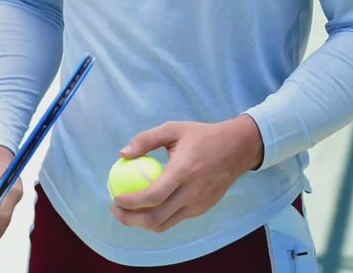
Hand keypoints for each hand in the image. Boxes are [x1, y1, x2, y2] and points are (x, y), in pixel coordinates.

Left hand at [110, 115, 262, 231]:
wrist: (236, 149)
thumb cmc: (202, 136)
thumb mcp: (173, 129)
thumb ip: (147, 139)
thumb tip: (123, 153)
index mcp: (183, 171)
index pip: (153, 196)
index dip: (131, 202)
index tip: (116, 198)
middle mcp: (191, 193)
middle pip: (156, 218)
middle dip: (130, 219)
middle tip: (115, 210)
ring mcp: (198, 204)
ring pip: (165, 224)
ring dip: (142, 223)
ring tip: (126, 212)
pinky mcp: (202, 209)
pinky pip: (175, 218)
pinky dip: (158, 217)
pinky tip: (148, 206)